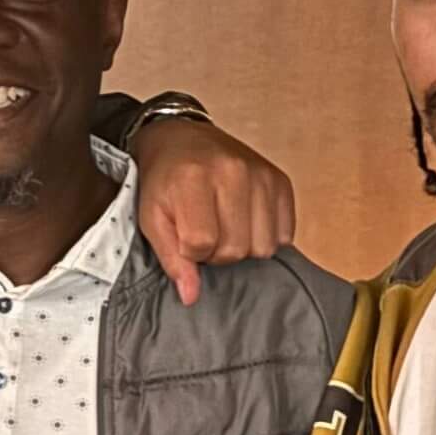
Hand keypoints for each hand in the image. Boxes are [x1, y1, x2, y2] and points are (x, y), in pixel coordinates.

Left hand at [131, 116, 296, 305]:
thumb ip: (171, 257)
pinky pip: (284, 234)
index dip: (192, 252)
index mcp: (194, 178)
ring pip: (263, 247)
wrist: (180, 138)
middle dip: (217, 252)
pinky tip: (245, 221)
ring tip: (225, 227)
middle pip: (236, 249)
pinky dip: (265, 236)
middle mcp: (233, 172)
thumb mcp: (151, 217)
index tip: (184, 238)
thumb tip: (191, 295)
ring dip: (243, 246)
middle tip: (205, 232)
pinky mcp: (280, 180)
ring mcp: (261, 174)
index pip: (203, 244)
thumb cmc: (163, 180)